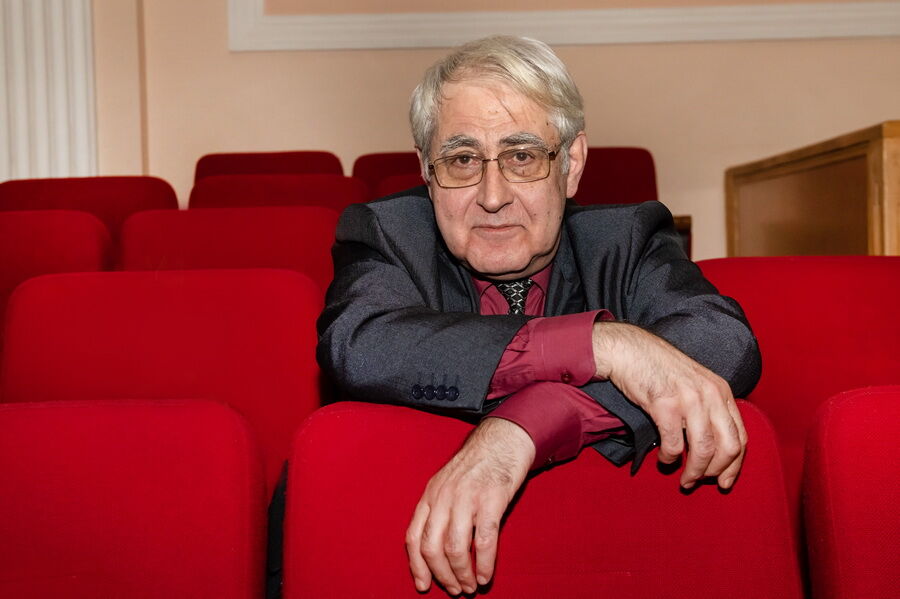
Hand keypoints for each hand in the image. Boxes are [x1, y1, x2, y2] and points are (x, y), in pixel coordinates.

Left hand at [405, 417, 534, 594]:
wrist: (501, 441)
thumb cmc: (476, 465)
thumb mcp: (446, 483)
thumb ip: (439, 510)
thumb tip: (435, 549)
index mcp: (430, 495)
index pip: (414, 536)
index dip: (417, 565)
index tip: (423, 585)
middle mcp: (444, 497)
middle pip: (432, 546)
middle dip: (441, 575)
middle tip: (454, 589)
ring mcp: (467, 498)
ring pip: (455, 548)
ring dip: (461, 573)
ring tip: (470, 586)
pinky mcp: (491, 499)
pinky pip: (483, 540)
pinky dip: (483, 563)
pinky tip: (485, 575)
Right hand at [592, 322, 746, 488]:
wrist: (631, 350)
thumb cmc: (660, 369)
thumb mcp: (696, 383)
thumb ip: (709, 408)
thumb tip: (714, 446)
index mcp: (721, 391)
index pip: (740, 436)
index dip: (735, 465)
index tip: (725, 481)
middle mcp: (711, 395)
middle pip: (728, 447)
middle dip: (717, 472)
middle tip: (703, 482)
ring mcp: (689, 400)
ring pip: (703, 450)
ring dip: (694, 472)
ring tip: (684, 479)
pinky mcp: (665, 405)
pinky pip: (674, 444)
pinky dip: (670, 458)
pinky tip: (664, 458)